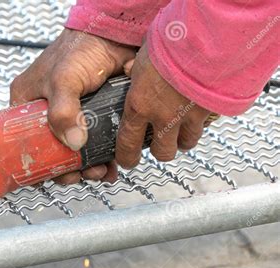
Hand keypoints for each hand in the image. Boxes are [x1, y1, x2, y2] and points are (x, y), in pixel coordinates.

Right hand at [10, 28, 135, 183]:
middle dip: (68, 168)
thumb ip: (64, 112)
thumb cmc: (80, 48)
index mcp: (28, 104)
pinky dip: (102, 157)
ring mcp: (72, 117)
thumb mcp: (63, 80)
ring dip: (88, 166)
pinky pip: (95, 145)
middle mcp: (47, 113)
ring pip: (75, 152)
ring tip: (100, 171)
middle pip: (52, 151)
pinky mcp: (93, 118)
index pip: (25, 142)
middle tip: (80, 174)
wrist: (114, 36)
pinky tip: (110, 164)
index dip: (36, 162)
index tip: (51, 175)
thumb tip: (74, 142)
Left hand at [116, 44, 211, 168]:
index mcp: (139, 105)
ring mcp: (188, 116)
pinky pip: (205, 126)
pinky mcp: (210, 111)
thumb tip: (130, 72)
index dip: (127, 158)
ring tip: (181, 128)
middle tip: (159, 142)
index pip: (128, 144)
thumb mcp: (141, 58)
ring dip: (182, 139)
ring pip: (186, 144)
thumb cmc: (171, 43)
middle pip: (162, 153)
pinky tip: (198, 111)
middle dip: (161, 150)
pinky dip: (201, 123)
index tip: (128, 160)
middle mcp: (163, 117)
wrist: (205, 37)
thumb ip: (135, 72)